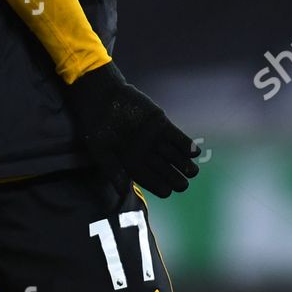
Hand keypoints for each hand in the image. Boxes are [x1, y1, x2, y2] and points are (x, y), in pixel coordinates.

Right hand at [66, 62, 199, 197]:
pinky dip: (186, 145)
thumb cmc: (97, 126)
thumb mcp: (100, 150)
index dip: (160, 187)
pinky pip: (177, 137)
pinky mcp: (162, 125)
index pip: (151, 180)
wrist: (102, 98)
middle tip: (183, 184)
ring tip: (192, 171)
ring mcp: (155, 139)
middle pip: (166, 171)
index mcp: (132, 163)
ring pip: (174, 156)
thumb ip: (112, 170)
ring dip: (185, 164)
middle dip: (176, 179)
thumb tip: (123, 193)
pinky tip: (194, 152)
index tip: (167, 191)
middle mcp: (146, 153)